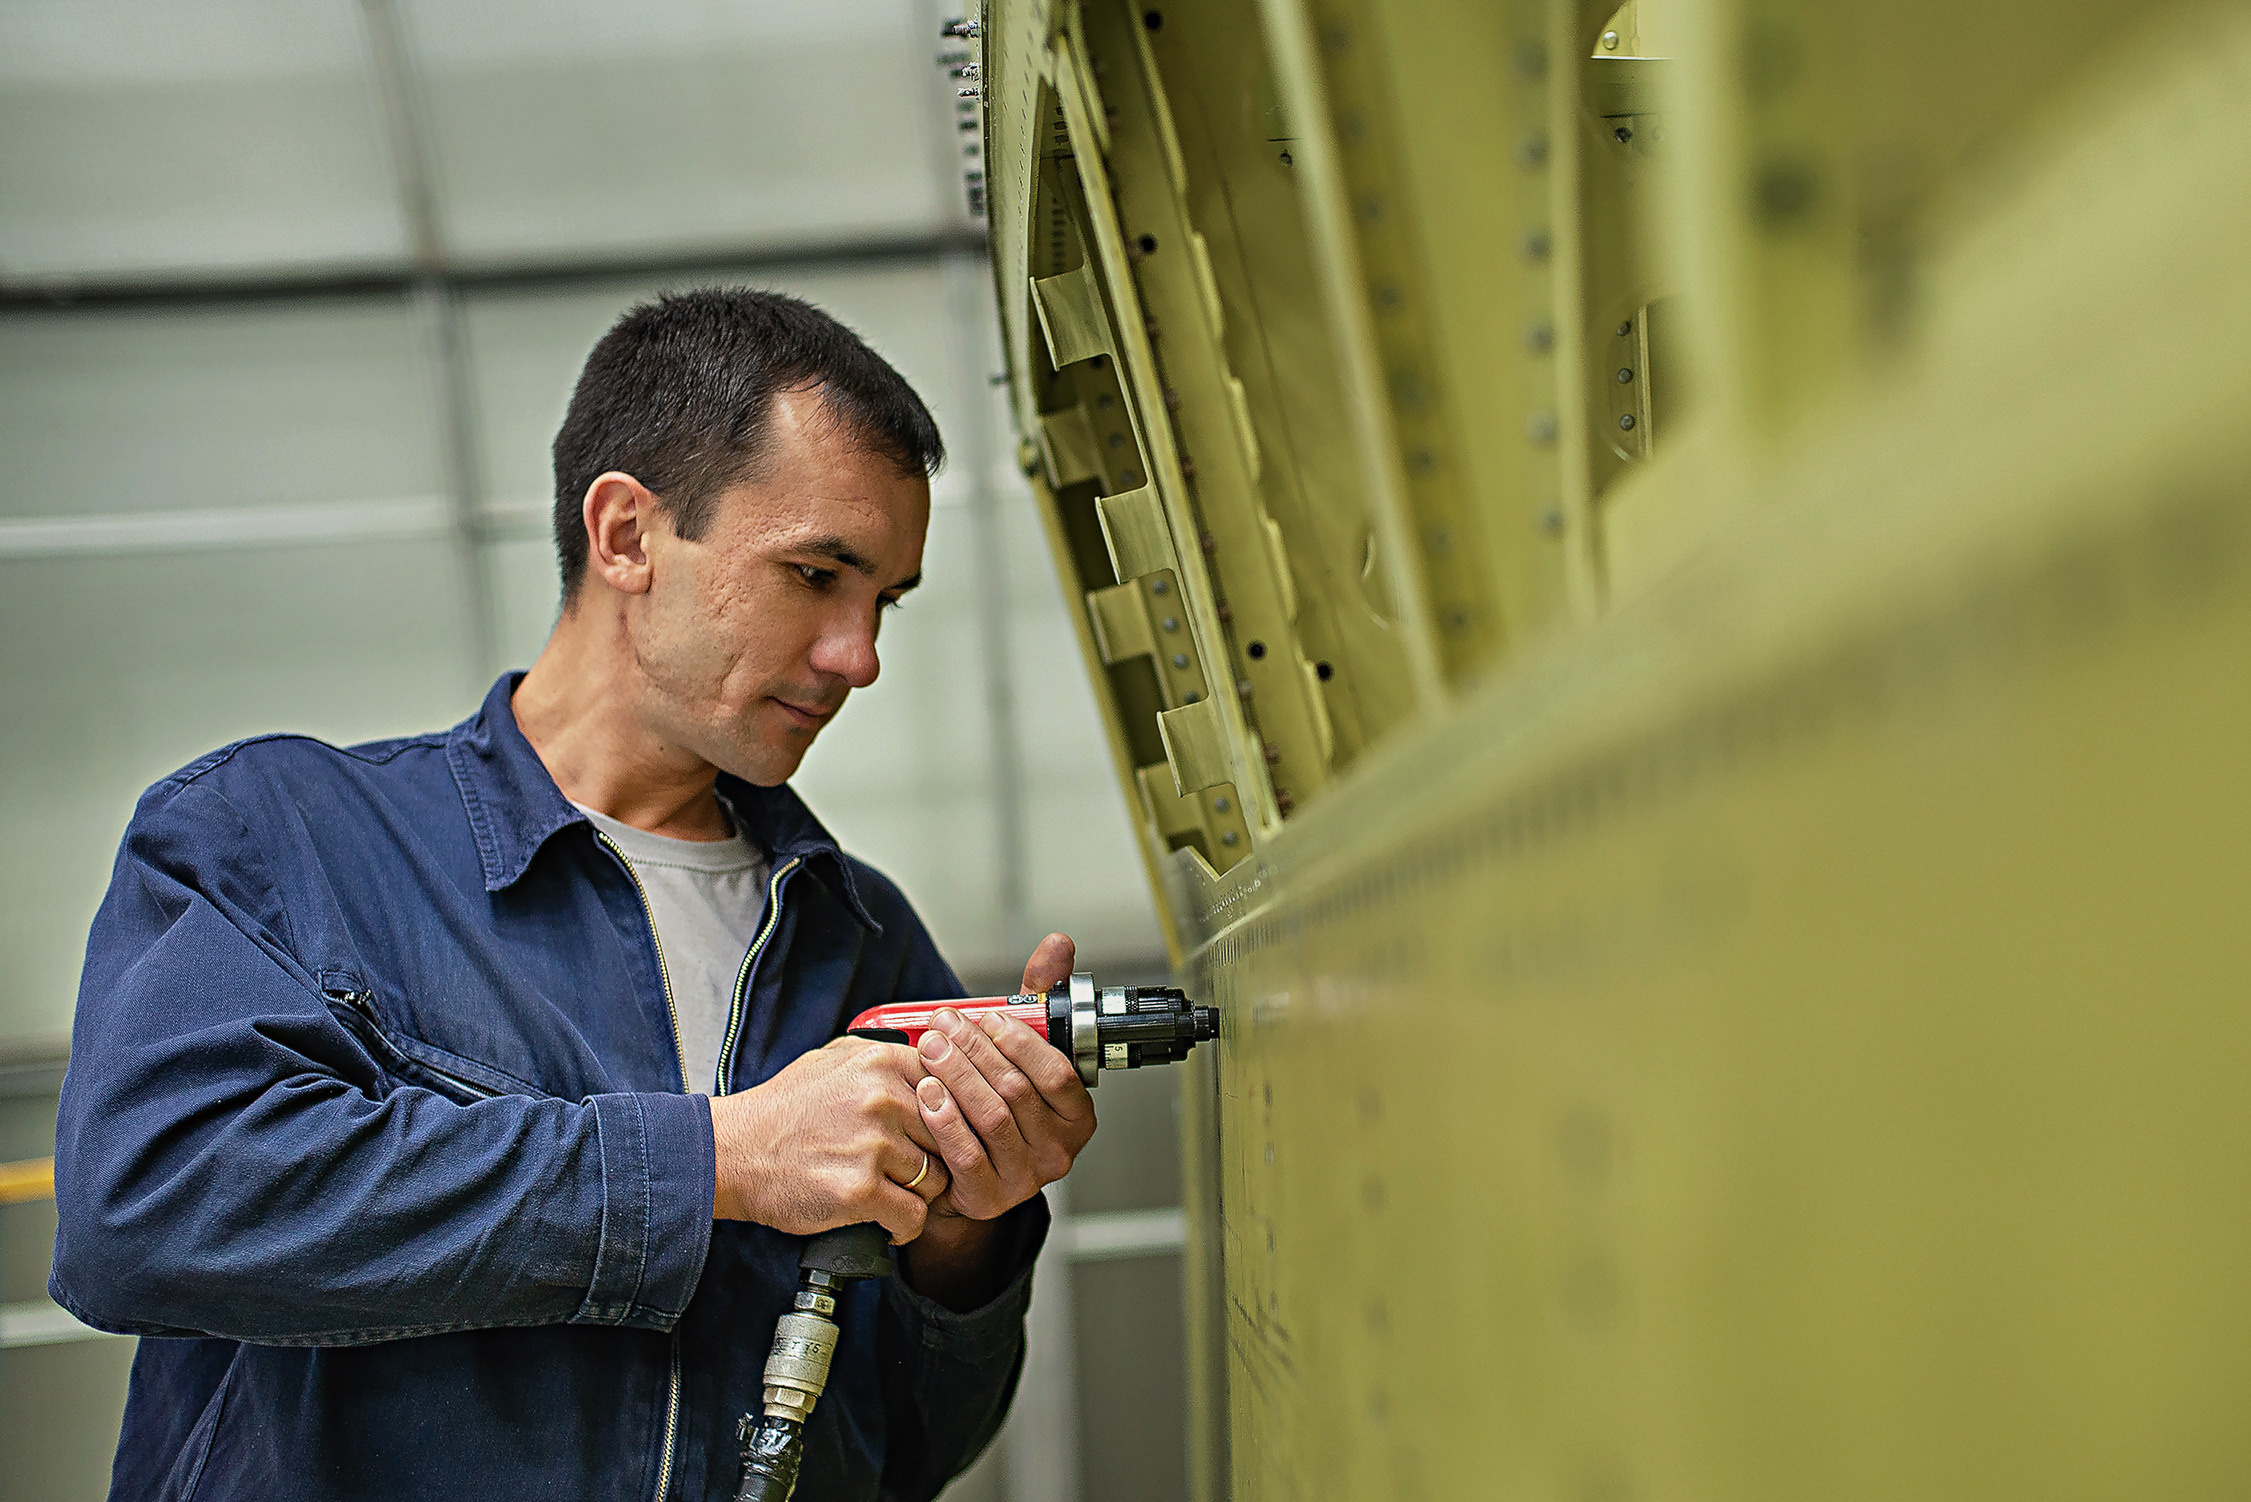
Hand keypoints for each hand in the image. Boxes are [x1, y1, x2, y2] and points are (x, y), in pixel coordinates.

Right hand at [710, 1036, 949, 1243]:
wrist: (734, 1152)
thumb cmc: (784, 1109)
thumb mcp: (831, 1059)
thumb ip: (881, 1056)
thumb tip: (928, 1059)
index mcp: (880, 1062)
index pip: (950, 1087)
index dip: (948, 1117)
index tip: (937, 1135)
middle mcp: (882, 1099)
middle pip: (948, 1135)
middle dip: (934, 1157)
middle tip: (912, 1170)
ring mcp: (873, 1145)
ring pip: (935, 1178)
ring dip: (918, 1193)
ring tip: (893, 1194)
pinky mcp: (860, 1190)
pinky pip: (913, 1216)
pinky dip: (903, 1226)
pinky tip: (886, 1222)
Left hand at [912, 933, 1096, 1223]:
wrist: (971, 1167)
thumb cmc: (1002, 1099)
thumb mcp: (1024, 1048)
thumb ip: (1041, 998)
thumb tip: (1059, 946)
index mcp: (1077, 1114)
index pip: (1056, 1074)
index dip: (1020, 1042)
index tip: (986, 1017)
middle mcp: (1058, 1150)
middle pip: (1016, 1092)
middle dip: (975, 1051)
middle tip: (943, 1025)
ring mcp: (1025, 1177)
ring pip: (990, 1118)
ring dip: (956, 1078)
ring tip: (930, 1048)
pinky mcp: (988, 1196)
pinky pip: (966, 1155)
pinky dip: (944, 1120)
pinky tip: (926, 1093)